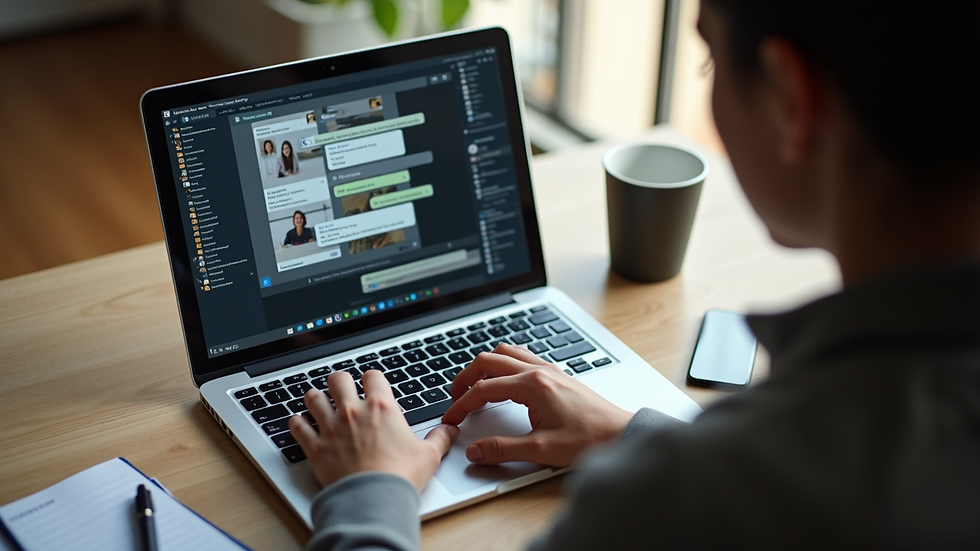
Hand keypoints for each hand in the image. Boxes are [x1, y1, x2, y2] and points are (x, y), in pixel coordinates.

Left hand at [289, 370, 458, 489]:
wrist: (374, 498)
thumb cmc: (400, 476)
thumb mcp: (428, 456)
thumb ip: (439, 439)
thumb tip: (450, 430)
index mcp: (382, 408)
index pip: (373, 377)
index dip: (372, 379)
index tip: (372, 384)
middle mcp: (353, 412)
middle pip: (339, 380)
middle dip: (340, 381)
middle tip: (342, 387)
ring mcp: (331, 428)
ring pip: (314, 399)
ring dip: (315, 397)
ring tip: (316, 399)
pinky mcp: (315, 447)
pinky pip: (298, 428)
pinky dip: (296, 423)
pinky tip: (297, 422)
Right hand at [441, 344, 632, 466]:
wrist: (621, 435)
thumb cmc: (589, 439)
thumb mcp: (541, 449)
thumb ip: (503, 449)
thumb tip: (476, 451)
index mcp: (532, 385)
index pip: (483, 388)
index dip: (462, 404)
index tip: (452, 418)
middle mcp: (540, 370)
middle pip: (489, 360)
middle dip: (466, 377)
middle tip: (455, 397)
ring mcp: (549, 370)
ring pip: (506, 352)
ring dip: (486, 366)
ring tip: (475, 386)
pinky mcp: (557, 375)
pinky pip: (522, 357)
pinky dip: (504, 365)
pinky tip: (504, 383)